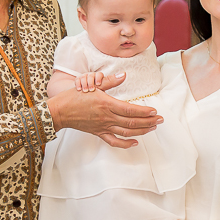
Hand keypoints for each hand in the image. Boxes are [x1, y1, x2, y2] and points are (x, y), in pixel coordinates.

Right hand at [47, 73, 162, 148]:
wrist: (60, 111)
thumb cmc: (74, 97)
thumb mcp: (92, 85)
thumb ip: (110, 81)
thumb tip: (124, 75)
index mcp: (106, 104)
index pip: (130, 110)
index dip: (144, 112)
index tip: (155, 111)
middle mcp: (107, 117)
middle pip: (132, 122)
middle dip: (148, 122)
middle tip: (160, 120)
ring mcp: (103, 127)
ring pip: (126, 132)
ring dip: (141, 131)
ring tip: (152, 128)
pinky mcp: (98, 133)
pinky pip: (114, 141)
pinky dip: (126, 144)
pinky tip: (135, 142)